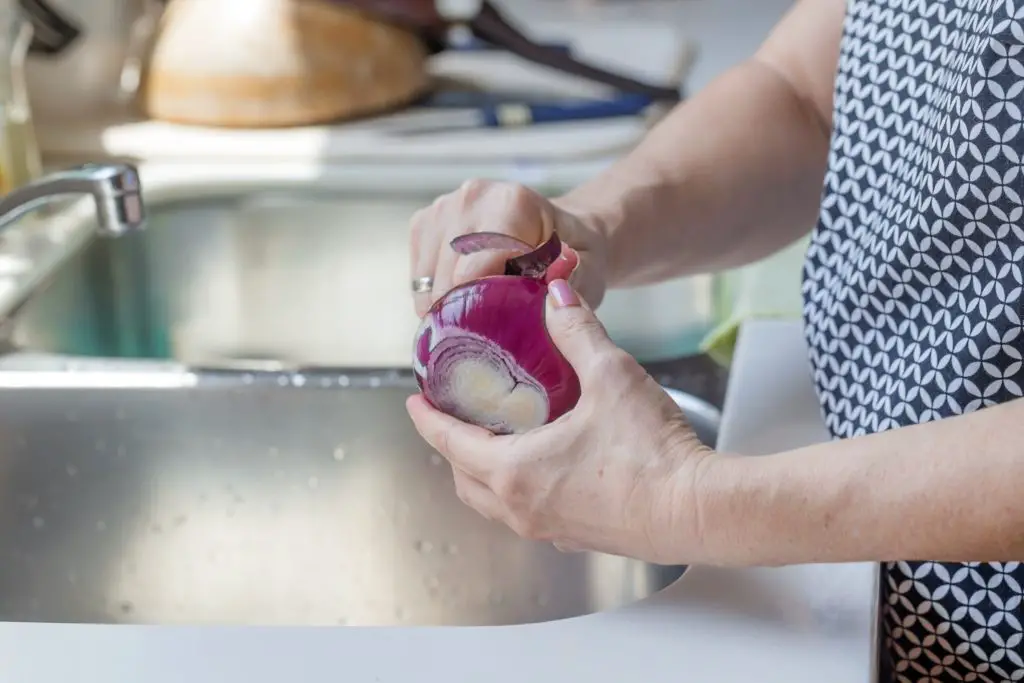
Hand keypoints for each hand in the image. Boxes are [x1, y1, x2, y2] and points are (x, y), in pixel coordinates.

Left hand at [405, 278, 715, 564]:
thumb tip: (556, 295)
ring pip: (492, 503)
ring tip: (494, 439)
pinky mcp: (578, 538)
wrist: (699, 510)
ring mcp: (549, 529)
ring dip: (481, 473)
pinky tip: (542, 466)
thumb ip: (577, 330)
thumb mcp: (610, 376)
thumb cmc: (652, 453)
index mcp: (514, 470)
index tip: (413, 401)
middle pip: (462, 479)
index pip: (448, 442)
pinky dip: (515, 490)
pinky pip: (526, 515)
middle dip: (450, 447)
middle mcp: (522, 507)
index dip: (426, 419)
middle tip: (452, 416)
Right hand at [409, 179, 608, 316]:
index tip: (491, 335)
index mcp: (512, 202)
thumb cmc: (578, 255)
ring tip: (472, 323)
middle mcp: (472, 196)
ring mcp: (443, 206)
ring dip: (445, 308)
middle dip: (461, 314)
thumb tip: (547, 298)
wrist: (568, 231)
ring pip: (427, 279)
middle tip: (481, 341)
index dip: (477, 310)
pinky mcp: (425, 222)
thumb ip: (572, 286)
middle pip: (447, 276)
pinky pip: (418, 274)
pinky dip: (433, 296)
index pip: (473, 270)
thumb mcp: (589, 272)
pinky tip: (459, 302)